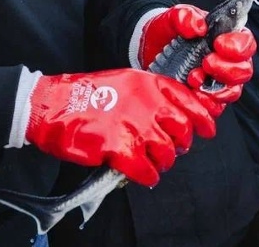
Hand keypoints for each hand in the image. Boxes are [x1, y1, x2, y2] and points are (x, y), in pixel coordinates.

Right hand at [25, 69, 215, 186]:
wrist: (51, 105)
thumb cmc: (86, 95)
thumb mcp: (123, 83)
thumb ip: (149, 96)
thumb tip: (172, 117)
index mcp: (147, 83)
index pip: (188, 100)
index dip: (203, 118)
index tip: (208, 130)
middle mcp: (145, 102)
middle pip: (182, 129)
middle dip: (180, 143)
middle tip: (171, 149)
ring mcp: (133, 125)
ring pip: (167, 153)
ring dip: (162, 161)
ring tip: (150, 161)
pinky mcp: (117, 148)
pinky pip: (146, 170)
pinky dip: (147, 175)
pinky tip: (140, 173)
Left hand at [137, 5, 256, 107]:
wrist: (151, 48)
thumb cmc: (169, 30)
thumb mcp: (174, 17)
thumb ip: (185, 15)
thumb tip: (199, 26)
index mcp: (226, 37)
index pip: (246, 42)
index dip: (237, 46)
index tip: (218, 44)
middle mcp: (228, 61)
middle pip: (244, 70)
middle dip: (227, 69)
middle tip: (206, 63)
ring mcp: (218, 81)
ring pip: (233, 91)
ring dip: (216, 88)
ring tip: (193, 78)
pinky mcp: (206, 97)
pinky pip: (216, 106)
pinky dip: (205, 102)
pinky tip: (191, 93)